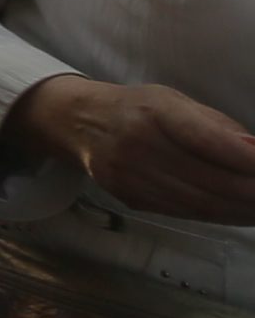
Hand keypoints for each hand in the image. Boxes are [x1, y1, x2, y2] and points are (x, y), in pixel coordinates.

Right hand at [12, 74, 254, 222]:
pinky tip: (240, 213)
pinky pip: (185, 212)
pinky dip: (219, 216)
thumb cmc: (138, 108)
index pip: (204, 139)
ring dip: (241, 211)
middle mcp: (137, 144)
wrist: (80, 123)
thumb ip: (218, 126)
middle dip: (251, 192)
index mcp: (153, 111)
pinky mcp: (130, 198)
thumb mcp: (176, 101)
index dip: (244, 159)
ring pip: (200, 204)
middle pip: (208, 180)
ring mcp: (131, 176)